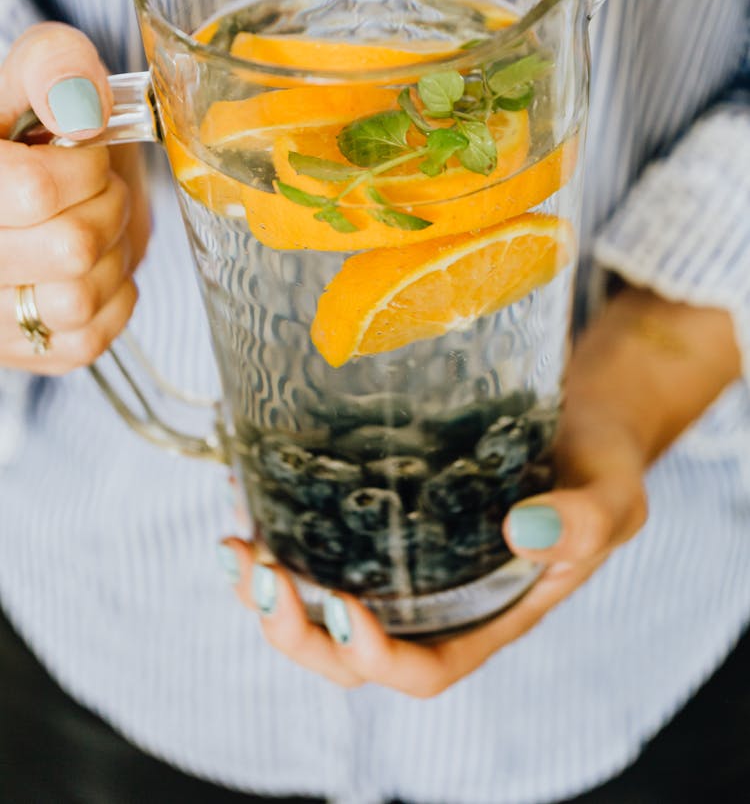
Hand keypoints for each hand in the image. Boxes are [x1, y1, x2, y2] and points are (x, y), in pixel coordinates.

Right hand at [0, 22, 148, 373]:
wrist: (40, 183)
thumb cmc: (34, 125)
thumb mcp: (38, 68)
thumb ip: (56, 65)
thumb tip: (80, 109)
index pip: (33, 191)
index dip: (80, 166)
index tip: (79, 149)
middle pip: (68, 250)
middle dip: (104, 207)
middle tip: (92, 188)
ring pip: (77, 300)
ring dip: (109, 254)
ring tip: (90, 223)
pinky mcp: (14, 352)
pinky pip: (88, 340)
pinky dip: (110, 297)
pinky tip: (91, 264)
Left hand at [218, 287, 740, 696]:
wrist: (578, 420)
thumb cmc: (598, 469)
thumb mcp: (610, 497)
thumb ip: (582, 522)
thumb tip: (523, 532)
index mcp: (489, 617)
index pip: (426, 669)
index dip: (377, 657)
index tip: (346, 608)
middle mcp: (435, 602)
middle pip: (350, 653)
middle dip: (296, 629)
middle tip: (260, 574)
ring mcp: (402, 562)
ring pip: (320, 604)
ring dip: (267, 587)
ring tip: (233, 545)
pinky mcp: (380, 516)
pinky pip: (319, 542)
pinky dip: (277, 530)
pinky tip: (248, 494)